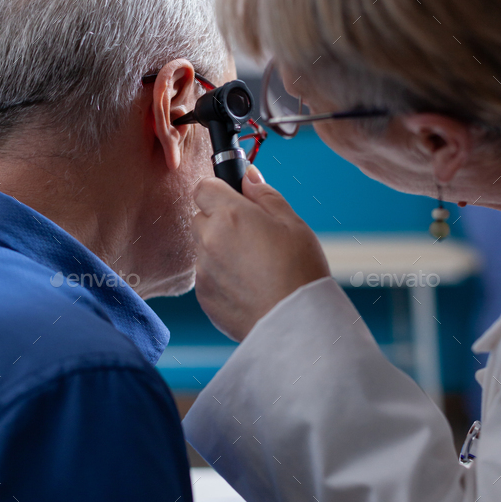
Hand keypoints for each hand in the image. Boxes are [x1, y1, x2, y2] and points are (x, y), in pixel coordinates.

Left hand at [192, 166, 330, 340]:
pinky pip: (206, 276)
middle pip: (200, 217)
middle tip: (251, 234)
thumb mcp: (292, 223)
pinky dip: (221, 276)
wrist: (295, 324)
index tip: (235, 198)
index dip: (219, 190)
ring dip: (219, 249)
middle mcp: (209, 240)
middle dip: (219, 220)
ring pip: (203, 248)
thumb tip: (248, 177)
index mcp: (230, 215)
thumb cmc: (300, 271)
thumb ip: (264, 195)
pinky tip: (249, 285)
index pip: (203, 187)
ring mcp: (203, 271)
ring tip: (254, 265)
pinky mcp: (204, 297)